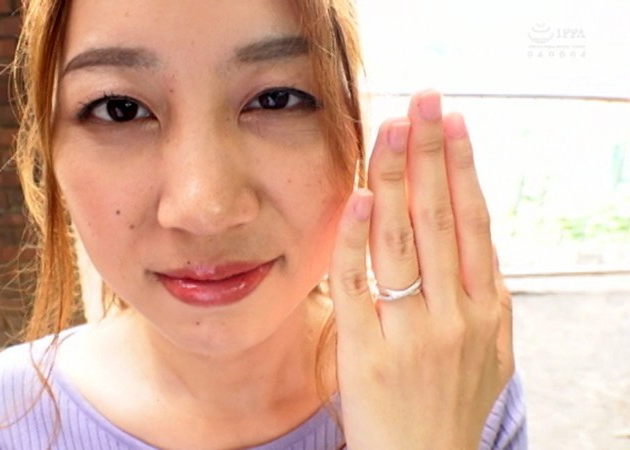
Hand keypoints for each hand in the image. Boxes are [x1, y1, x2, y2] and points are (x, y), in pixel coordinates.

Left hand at [329, 90, 514, 448]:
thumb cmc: (450, 404)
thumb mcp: (488, 351)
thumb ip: (480, 295)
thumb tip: (472, 236)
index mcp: (485, 309)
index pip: (472, 222)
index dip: (462, 168)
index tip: (451, 122)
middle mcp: (454, 316)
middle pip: (440, 218)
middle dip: (430, 154)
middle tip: (422, 101)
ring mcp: (411, 334)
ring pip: (403, 241)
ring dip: (397, 179)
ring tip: (392, 129)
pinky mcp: (367, 354)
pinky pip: (360, 286)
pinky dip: (358, 239)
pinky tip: (360, 197)